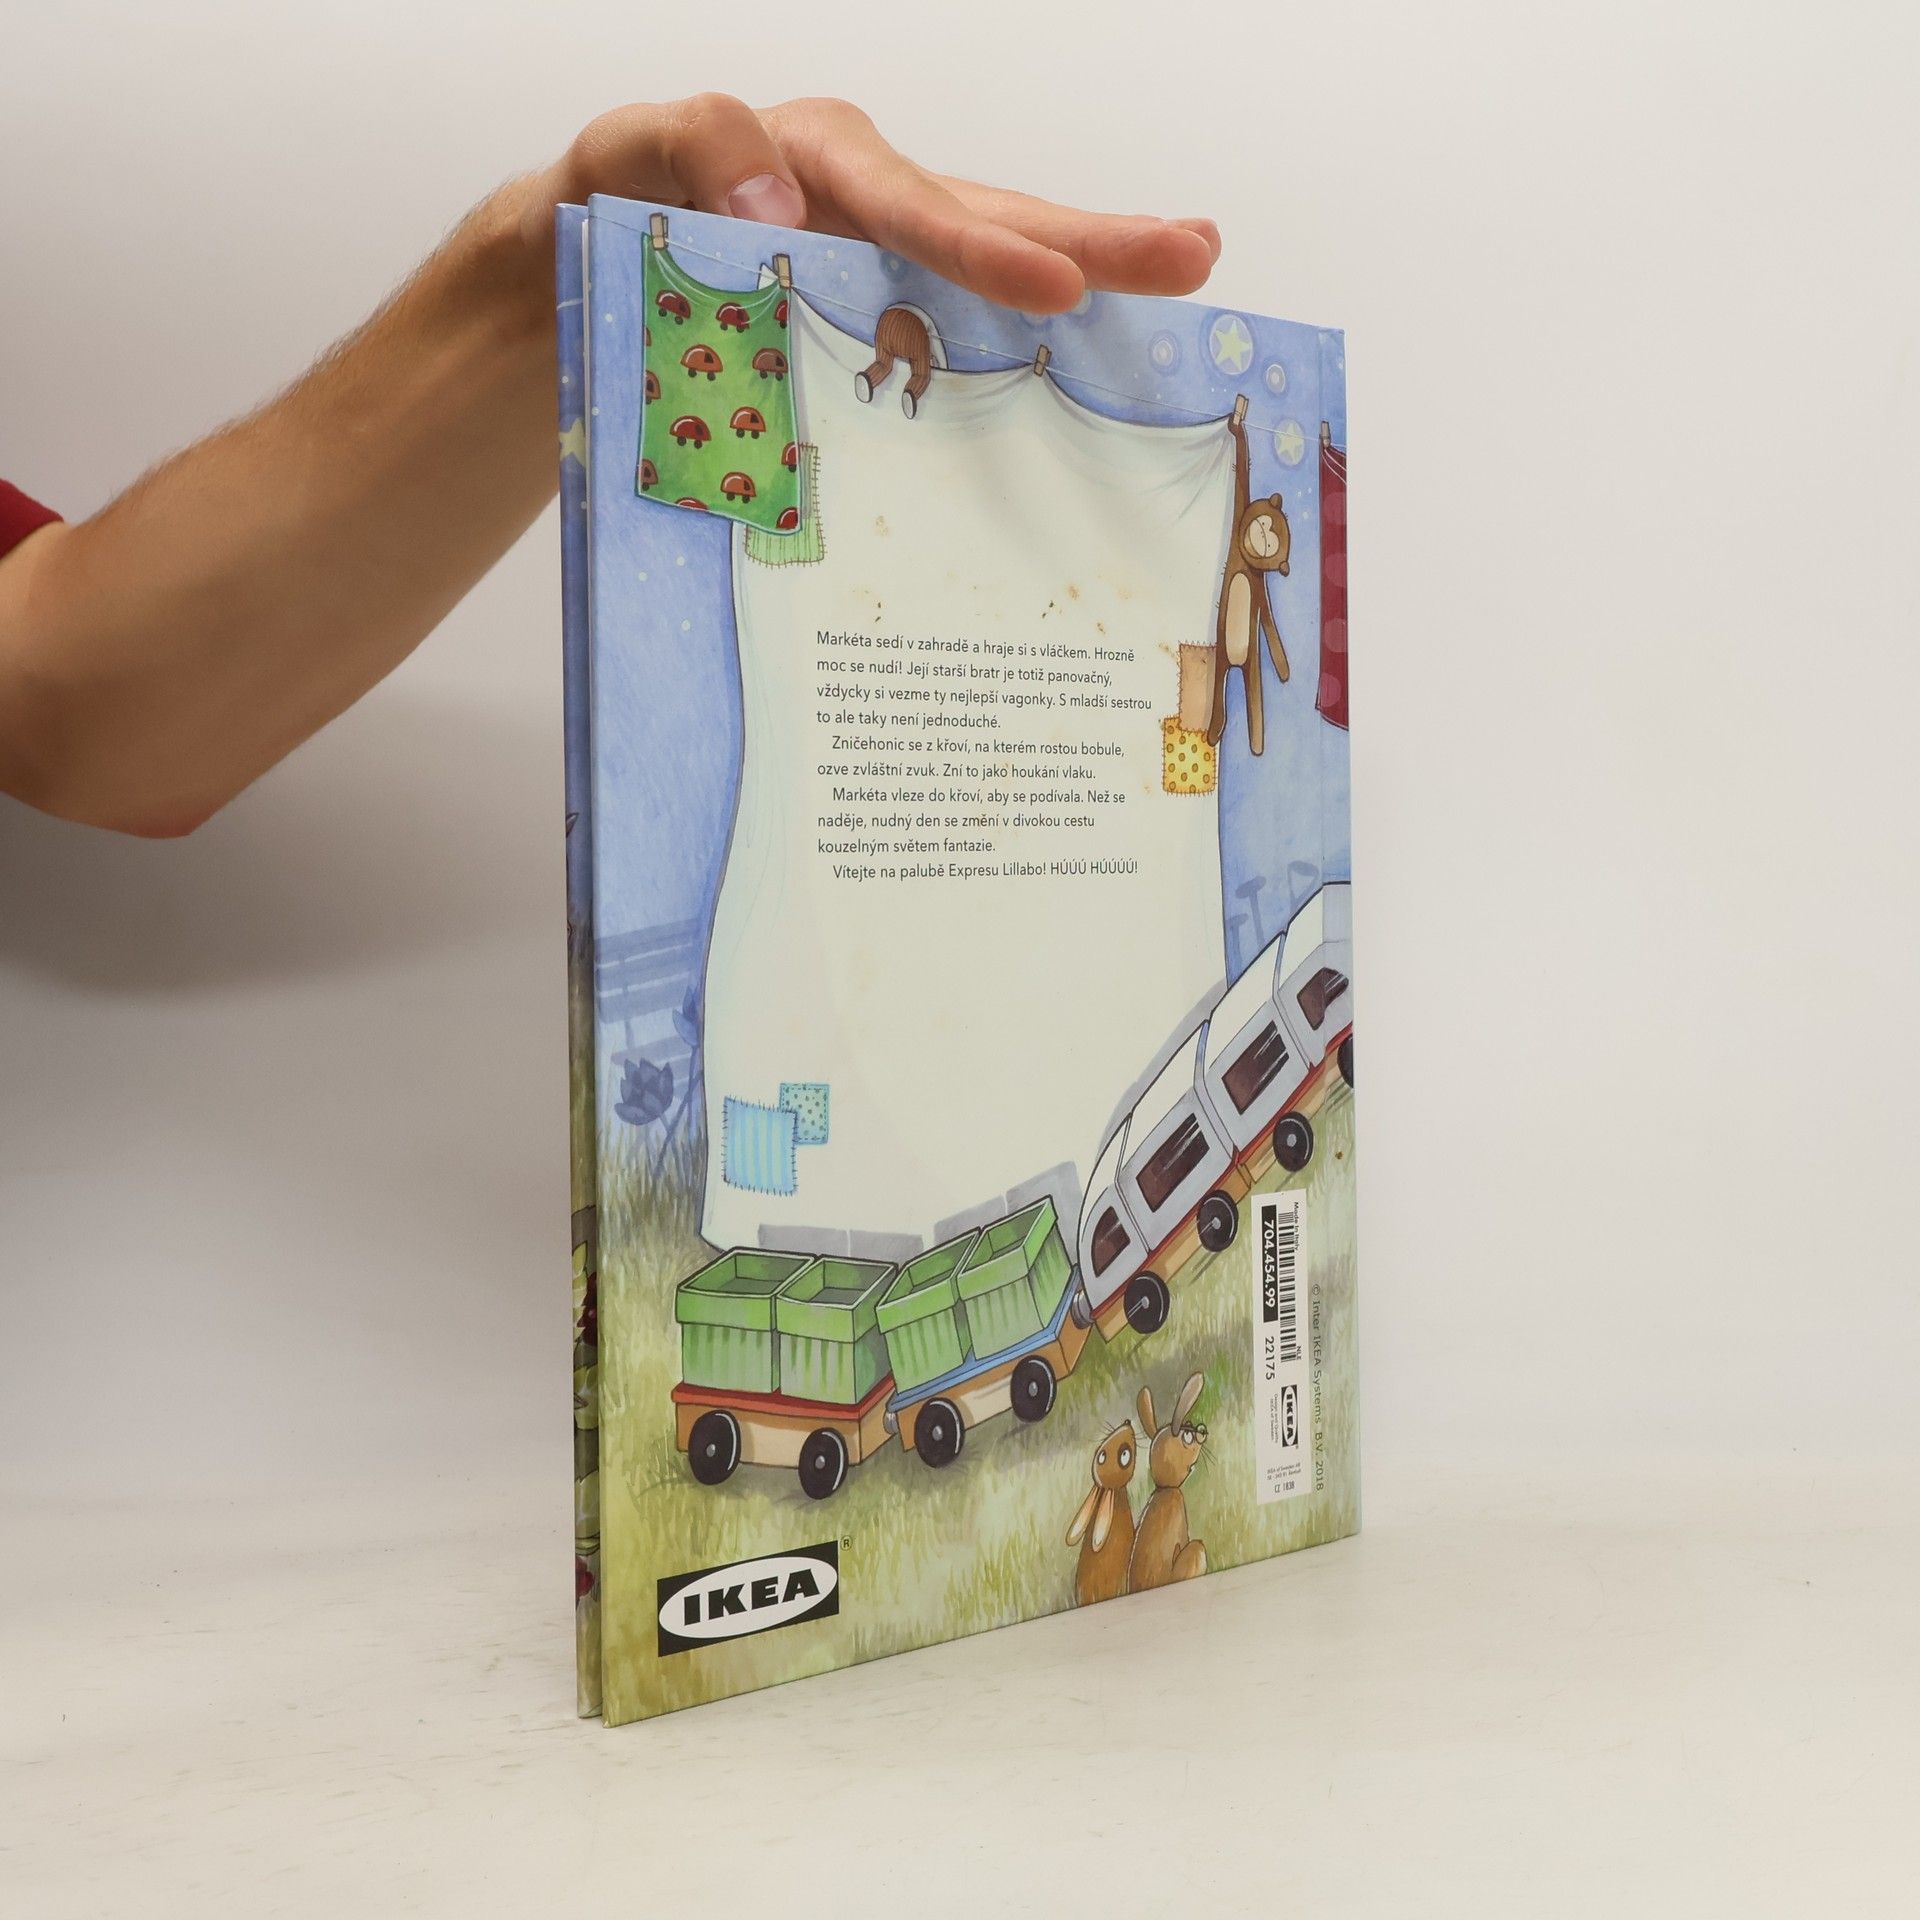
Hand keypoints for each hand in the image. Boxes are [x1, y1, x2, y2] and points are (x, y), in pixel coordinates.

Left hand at [533, 94, 1220, 313]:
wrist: (586, 279)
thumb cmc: (612, 209)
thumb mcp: (622, 160)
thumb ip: (690, 148)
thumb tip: (777, 196)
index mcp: (827, 163)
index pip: (914, 206)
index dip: (983, 248)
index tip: (1051, 287)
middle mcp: (875, 211)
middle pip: (996, 219)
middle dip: (1093, 243)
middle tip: (1188, 256)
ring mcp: (891, 272)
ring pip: (1000, 274)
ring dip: (1093, 284)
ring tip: (1188, 274)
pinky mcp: (887, 329)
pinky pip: (963, 345)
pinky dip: (1029, 367)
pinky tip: (1098, 388)